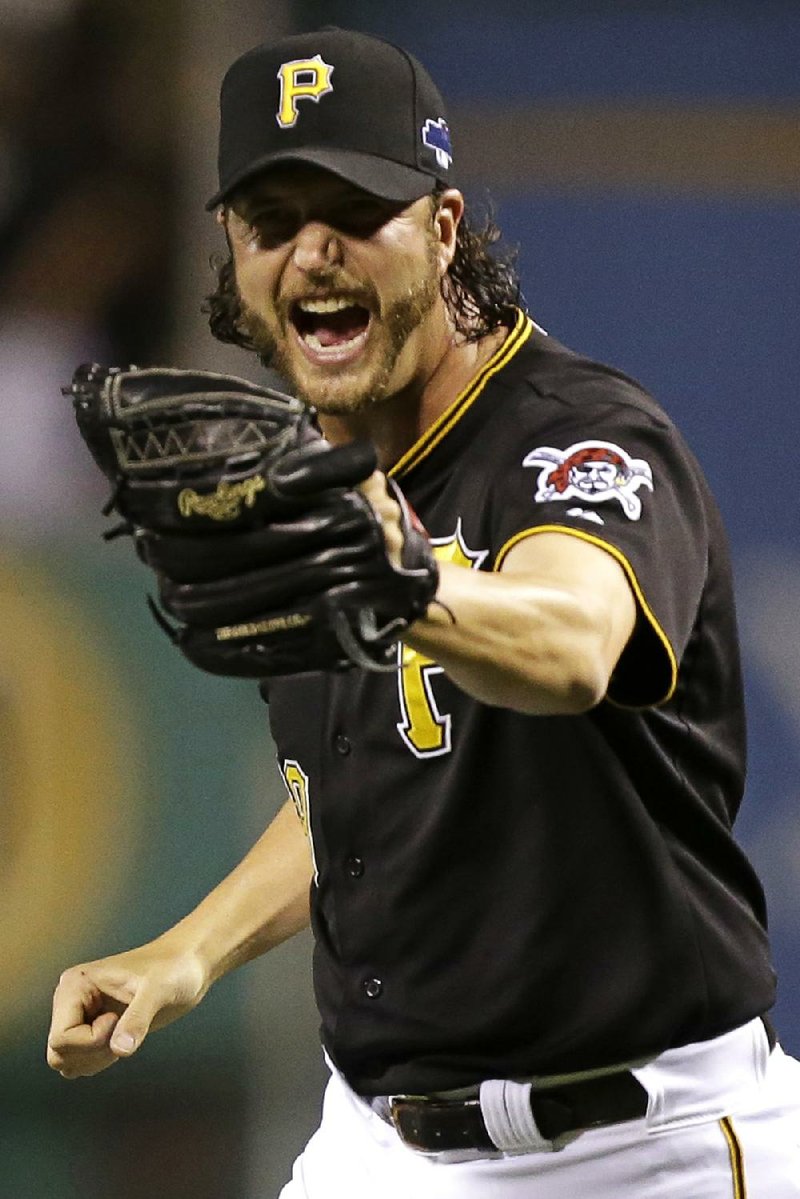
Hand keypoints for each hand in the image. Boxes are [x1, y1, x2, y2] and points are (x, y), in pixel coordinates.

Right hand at [46, 940, 209, 1077]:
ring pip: (67, 1061)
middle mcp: (71, 1001)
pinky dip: (100, 1061)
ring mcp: (81, 1016)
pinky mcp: (94, 1028)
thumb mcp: (159, 990)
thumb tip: (120, 1050)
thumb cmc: (175, 968)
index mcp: (75, 985)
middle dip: (92, 1054)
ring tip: (125, 1034)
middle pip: (58, 1054)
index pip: (61, 1038)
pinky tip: (125, 1039)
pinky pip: (81, 1062)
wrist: (188, 966)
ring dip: (96, 1060)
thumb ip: (138, 1019)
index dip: (90, 1042)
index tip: (118, 1021)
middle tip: (123, 1032)